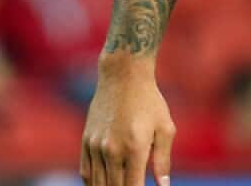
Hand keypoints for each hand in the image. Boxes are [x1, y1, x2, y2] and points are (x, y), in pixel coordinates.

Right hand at [81, 59, 175, 185]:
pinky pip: (85, 171)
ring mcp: (96, 146)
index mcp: (135, 148)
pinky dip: (93, 183)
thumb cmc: (150, 101)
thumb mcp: (165, 128)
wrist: (123, 76)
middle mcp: (112, 150)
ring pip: (97, 183)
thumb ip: (163, 160)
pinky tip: (102, 184)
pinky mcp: (86, 141)